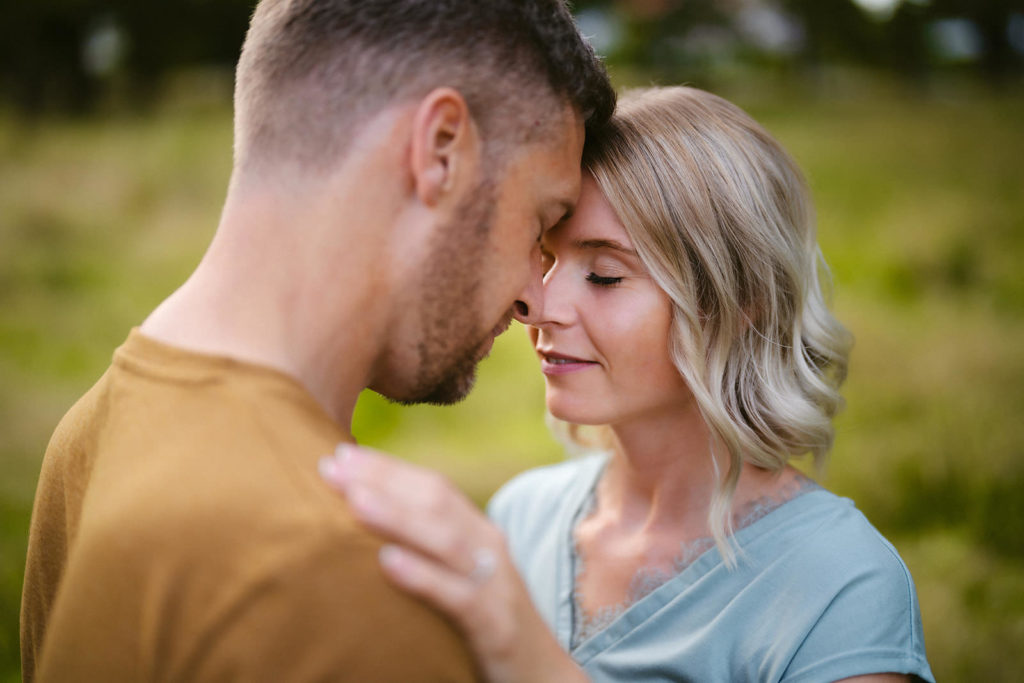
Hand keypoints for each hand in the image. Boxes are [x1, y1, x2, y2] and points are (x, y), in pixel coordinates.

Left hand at [319, 444, 587, 682]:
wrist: (541, 676)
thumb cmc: (488, 620)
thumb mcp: (461, 576)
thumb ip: (429, 546)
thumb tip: (371, 519)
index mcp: (478, 533)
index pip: (432, 486)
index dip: (389, 467)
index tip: (342, 453)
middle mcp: (488, 548)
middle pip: (436, 502)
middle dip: (383, 480)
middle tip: (332, 465)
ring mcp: (494, 583)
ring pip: (445, 540)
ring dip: (396, 517)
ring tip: (353, 502)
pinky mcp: (494, 623)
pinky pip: (458, 595)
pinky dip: (422, 576)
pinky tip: (387, 562)